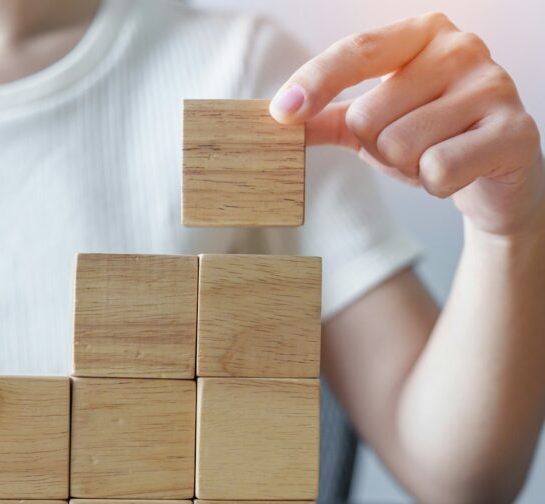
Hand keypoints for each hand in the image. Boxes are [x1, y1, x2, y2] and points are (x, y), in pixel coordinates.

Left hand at [270, 12, 544, 236]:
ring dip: (408, 168)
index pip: (356, 51)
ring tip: (435, 156)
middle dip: (378, 147)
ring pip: (401, 146)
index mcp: (423, 33)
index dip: (315, 82)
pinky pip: (438, 169)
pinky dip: (437, 184)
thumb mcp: (370, 123)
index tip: (282, 113)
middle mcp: (461, 48)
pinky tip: (458, 173)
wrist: (494, 176)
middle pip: (369, 115)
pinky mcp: (514, 132)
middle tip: (410, 146)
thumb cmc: (429, 137)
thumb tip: (274, 119)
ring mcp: (494, 86)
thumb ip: (324, 118)